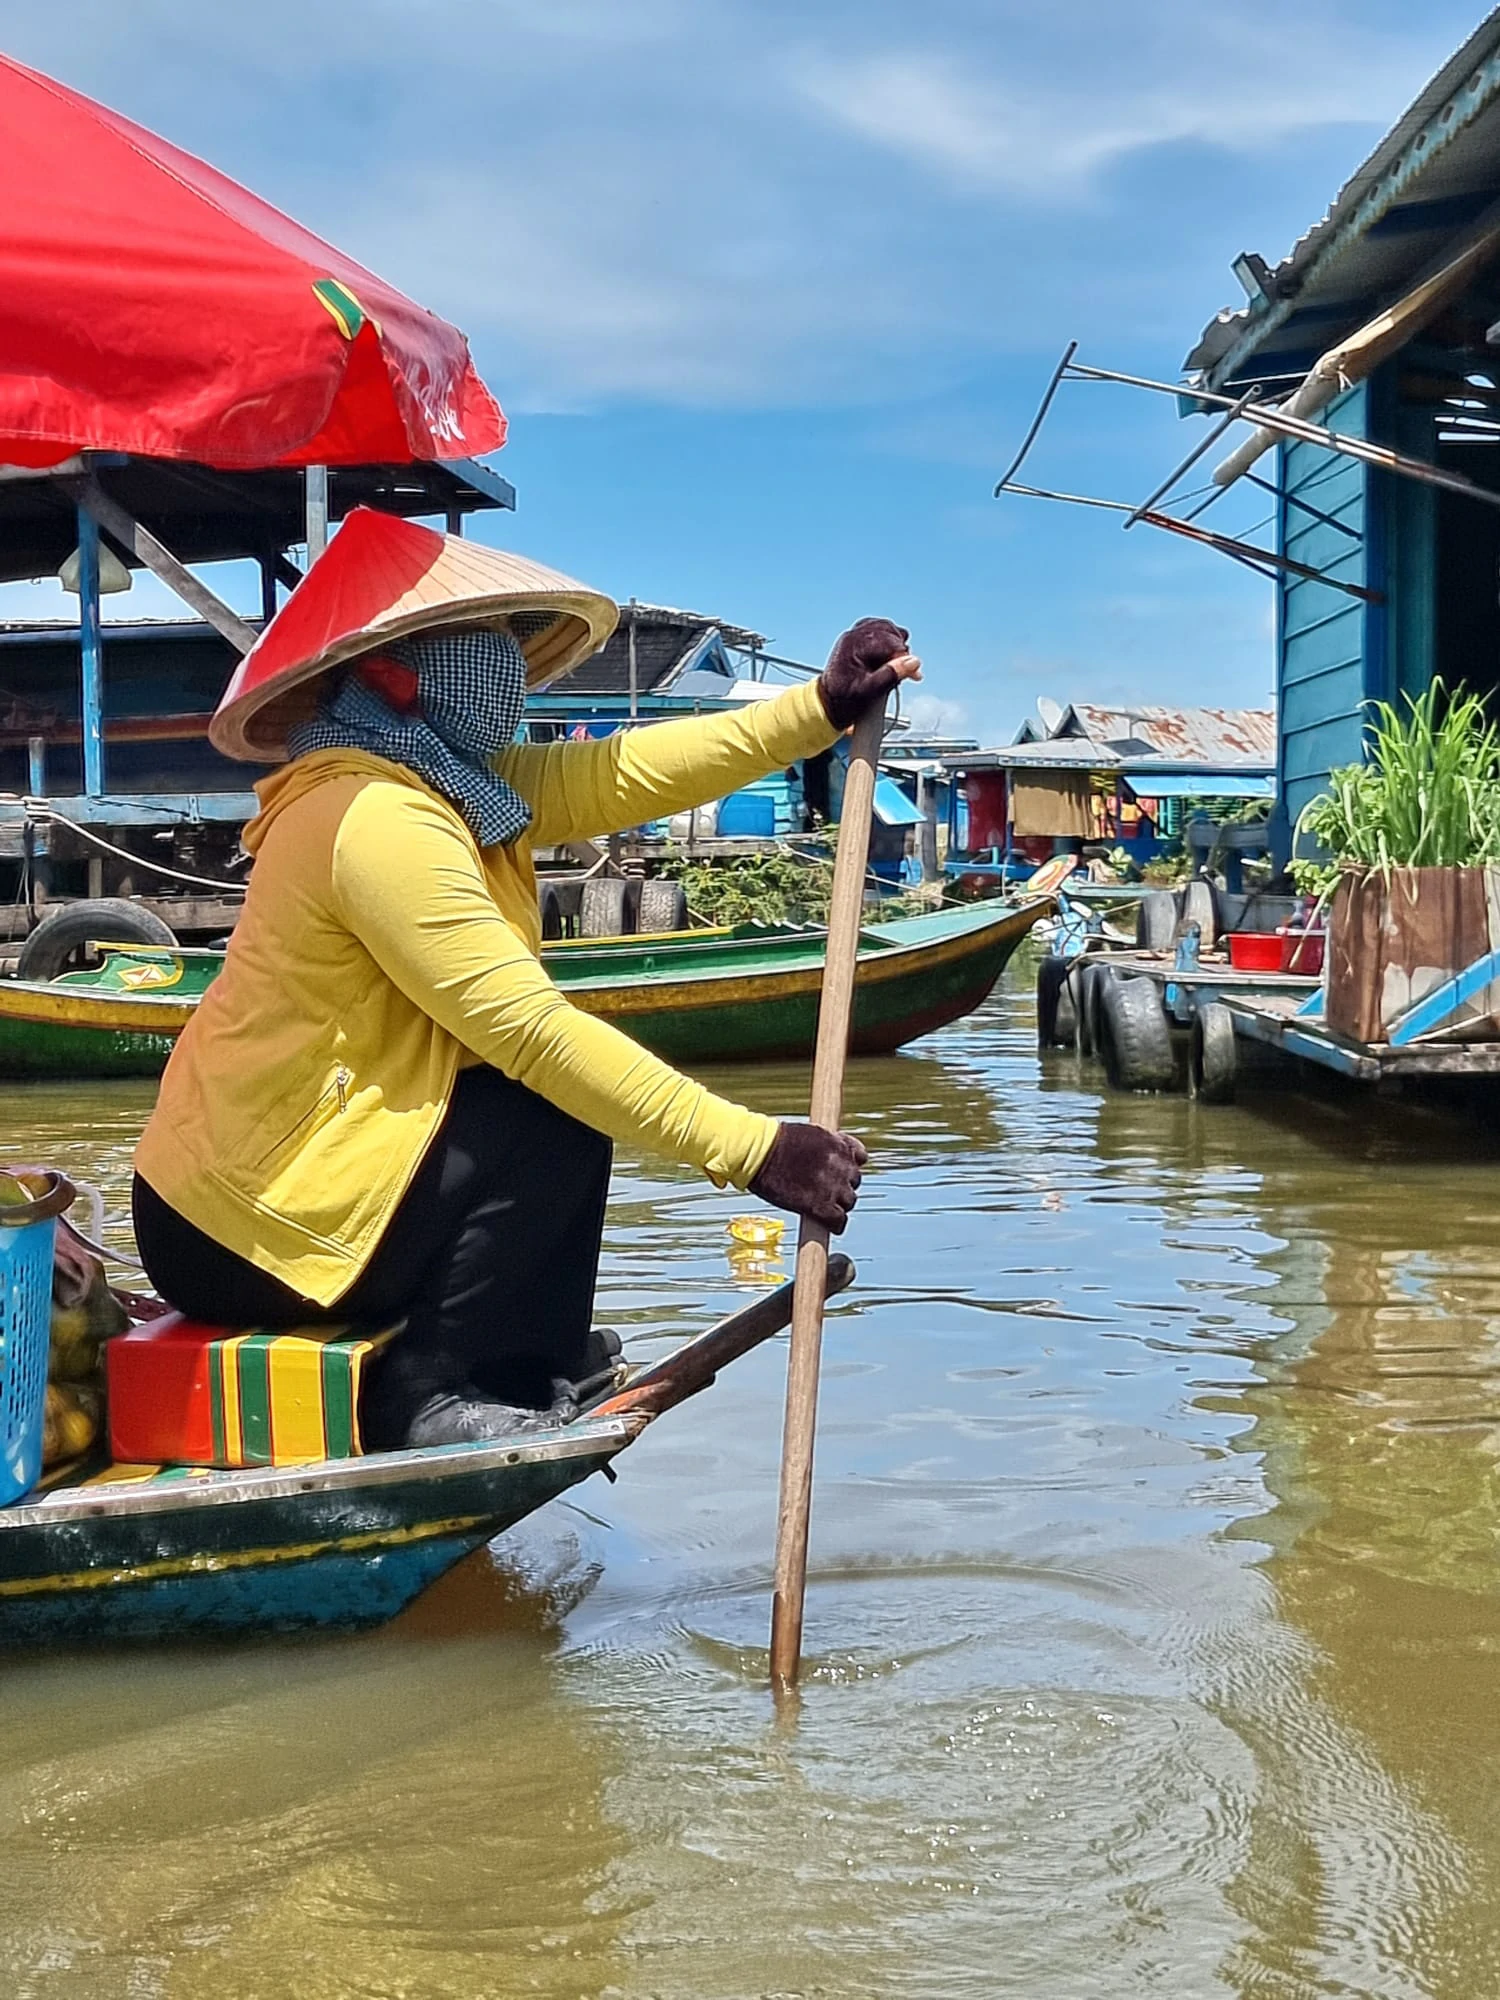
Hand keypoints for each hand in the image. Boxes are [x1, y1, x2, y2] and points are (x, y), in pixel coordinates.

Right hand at [748, 1121, 866, 1232]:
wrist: (760, 1152)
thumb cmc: (776, 1141)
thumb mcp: (809, 1133)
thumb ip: (825, 1144)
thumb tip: (825, 1155)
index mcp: (840, 1144)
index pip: (860, 1157)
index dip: (849, 1165)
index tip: (840, 1171)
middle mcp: (842, 1165)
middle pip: (854, 1181)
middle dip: (842, 1186)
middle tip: (825, 1190)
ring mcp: (833, 1187)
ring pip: (849, 1202)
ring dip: (839, 1205)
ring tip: (822, 1206)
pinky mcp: (821, 1206)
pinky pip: (838, 1221)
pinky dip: (835, 1225)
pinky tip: (826, 1224)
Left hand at [818, 617, 922, 729]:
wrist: (829, 700)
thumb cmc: (844, 698)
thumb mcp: (869, 691)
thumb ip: (890, 675)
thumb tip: (913, 662)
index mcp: (854, 646)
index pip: (889, 642)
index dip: (905, 657)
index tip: (914, 674)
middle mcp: (854, 636)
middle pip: (889, 631)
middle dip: (901, 650)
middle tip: (905, 670)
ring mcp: (855, 634)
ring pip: (886, 627)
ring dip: (896, 644)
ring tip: (896, 663)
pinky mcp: (858, 637)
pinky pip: (879, 629)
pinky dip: (889, 639)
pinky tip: (890, 654)